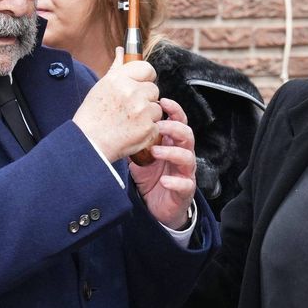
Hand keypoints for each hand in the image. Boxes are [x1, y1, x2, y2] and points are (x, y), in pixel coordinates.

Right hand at [73, 48, 162, 160]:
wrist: (89, 143)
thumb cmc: (92, 115)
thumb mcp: (101, 87)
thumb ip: (116, 68)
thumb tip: (122, 50)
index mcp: (119, 79)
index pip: (147, 68)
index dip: (145, 78)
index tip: (140, 86)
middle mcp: (132, 91)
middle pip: (154, 89)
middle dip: (145, 99)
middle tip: (129, 109)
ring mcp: (142, 110)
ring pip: (157, 108)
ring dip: (148, 115)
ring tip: (129, 121)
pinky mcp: (148, 128)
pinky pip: (156, 125)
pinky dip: (147, 130)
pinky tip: (132, 132)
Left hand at [129, 96, 196, 229]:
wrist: (156, 206)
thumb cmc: (151, 178)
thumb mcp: (141, 157)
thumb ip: (136, 141)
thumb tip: (119, 123)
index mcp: (172, 144)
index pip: (179, 122)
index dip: (175, 111)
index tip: (163, 101)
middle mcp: (182, 155)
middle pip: (187, 136)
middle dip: (175, 128)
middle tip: (160, 126)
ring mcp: (185, 173)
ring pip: (187, 158)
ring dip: (172, 152)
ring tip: (155, 151)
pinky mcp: (185, 191)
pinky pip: (185, 184)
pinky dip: (175, 182)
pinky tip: (165, 181)